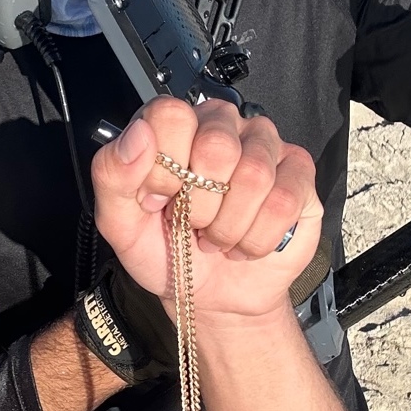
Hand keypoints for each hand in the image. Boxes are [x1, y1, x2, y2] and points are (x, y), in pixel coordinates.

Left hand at [91, 98, 321, 320]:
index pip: (171, 115)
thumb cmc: (168, 252)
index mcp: (175, 126)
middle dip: (199, 205)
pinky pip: (284, 200)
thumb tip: (138, 135)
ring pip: (254, 175)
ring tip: (219, 237)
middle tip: (193, 224)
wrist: (212, 295)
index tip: (156, 199)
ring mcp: (264, 145)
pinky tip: (247, 241)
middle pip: (217, 145)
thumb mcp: (121, 224)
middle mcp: (221, 125)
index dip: (162, 168)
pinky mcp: (298, 173)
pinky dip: (258, 238)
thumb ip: (113, 175)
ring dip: (229, 227)